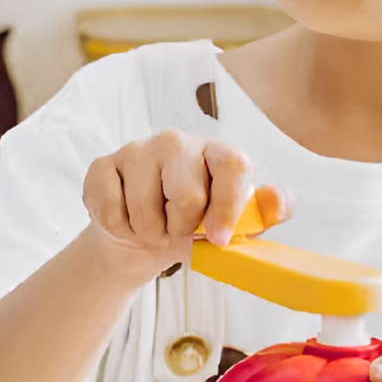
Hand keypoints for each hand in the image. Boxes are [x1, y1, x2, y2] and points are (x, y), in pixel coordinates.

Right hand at [82, 130, 288, 282]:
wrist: (143, 238)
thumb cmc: (193, 226)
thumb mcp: (232, 228)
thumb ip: (261, 214)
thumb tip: (278, 200)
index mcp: (216, 153)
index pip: (232, 167)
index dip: (228, 207)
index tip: (219, 239)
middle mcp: (178, 142)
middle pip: (186, 194)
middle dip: (181, 228)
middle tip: (176, 229)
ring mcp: (138, 150)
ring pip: (144, 206)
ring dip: (149, 232)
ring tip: (152, 226)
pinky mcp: (103, 165)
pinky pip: (110, 207)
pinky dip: (119, 227)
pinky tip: (125, 220)